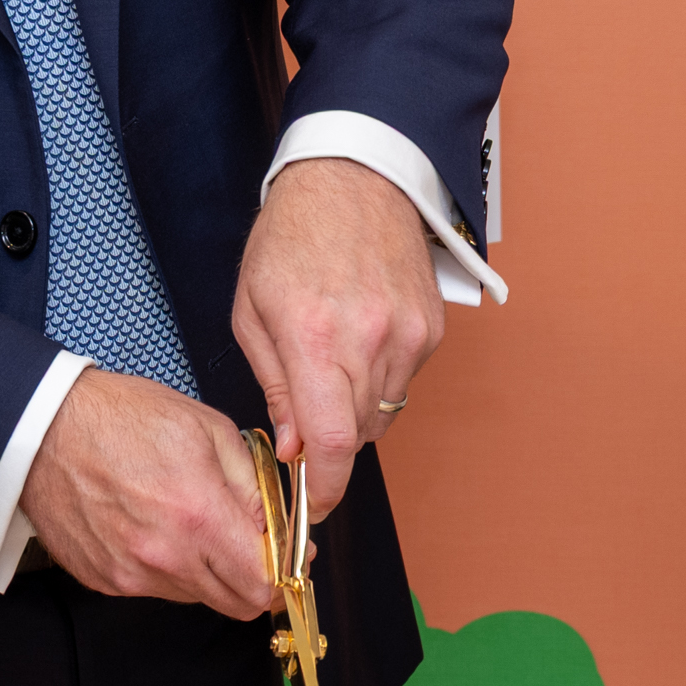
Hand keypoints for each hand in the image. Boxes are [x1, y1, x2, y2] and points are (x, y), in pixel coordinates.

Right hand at [19, 364, 277, 615]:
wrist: (44, 428)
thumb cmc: (123, 419)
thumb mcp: (211, 431)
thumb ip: (255, 488)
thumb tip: (283, 532)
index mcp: (198, 516)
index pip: (263, 585)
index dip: (284, 576)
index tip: (287, 560)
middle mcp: (164, 556)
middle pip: (235, 604)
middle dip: (251, 579)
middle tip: (247, 545)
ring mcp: (130, 575)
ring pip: (195, 597)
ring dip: (206, 572)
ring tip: (188, 523)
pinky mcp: (104, 581)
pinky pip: (154, 589)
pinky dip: (165, 568)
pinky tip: (152, 527)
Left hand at [232, 154, 443, 490]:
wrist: (355, 177)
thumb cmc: (292, 237)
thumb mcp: (253, 311)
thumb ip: (274, 387)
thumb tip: (295, 448)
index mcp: (314, 336)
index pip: (331, 442)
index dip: (324, 489)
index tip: (314, 508)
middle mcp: (369, 338)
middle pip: (357, 434)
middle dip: (329, 440)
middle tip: (305, 411)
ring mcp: (408, 333)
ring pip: (383, 411)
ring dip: (355, 406)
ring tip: (333, 356)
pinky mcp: (432, 328)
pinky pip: (404, 379)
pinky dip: (380, 375)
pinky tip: (362, 333)